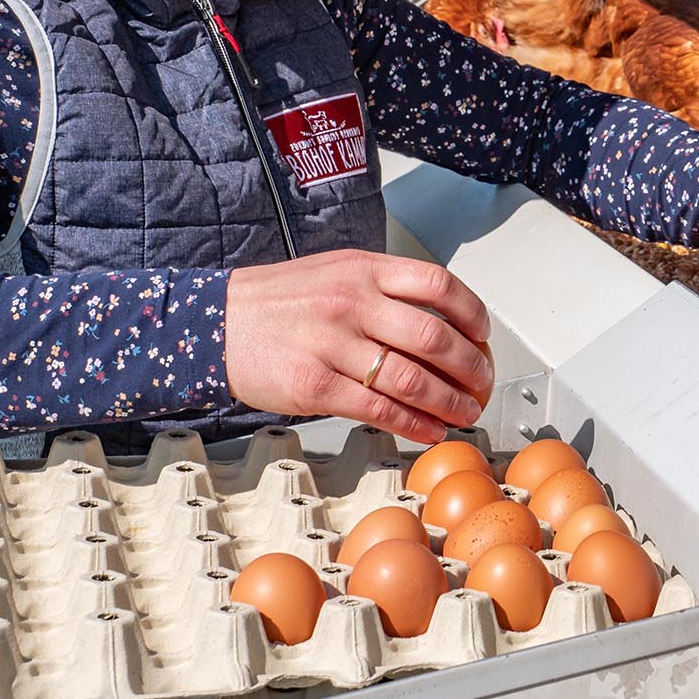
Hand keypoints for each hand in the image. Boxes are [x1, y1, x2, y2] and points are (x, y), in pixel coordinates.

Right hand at [224, 249, 494, 444]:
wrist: (214, 323)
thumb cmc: (278, 301)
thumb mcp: (335, 272)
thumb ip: (383, 288)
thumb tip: (441, 319)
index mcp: (362, 269)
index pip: (437, 284)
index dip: (471, 313)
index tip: (484, 335)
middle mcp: (352, 302)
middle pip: (433, 337)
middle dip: (470, 367)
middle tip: (484, 384)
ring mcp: (332, 344)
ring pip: (412, 379)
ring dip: (449, 402)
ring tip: (464, 413)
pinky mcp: (314, 385)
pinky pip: (379, 409)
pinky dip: (413, 424)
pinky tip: (429, 429)